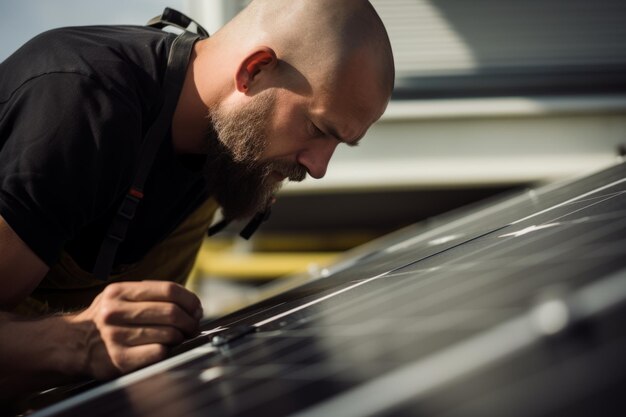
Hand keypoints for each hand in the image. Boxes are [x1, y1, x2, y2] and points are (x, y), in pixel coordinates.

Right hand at [69, 281, 202, 379]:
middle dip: (190, 321)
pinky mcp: (119, 359)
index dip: (189, 299)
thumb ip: (151, 296)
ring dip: (180, 337)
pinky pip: (158, 353)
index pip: (168, 290)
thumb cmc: (106, 320)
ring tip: (179, 338)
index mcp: (119, 292)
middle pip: (171, 312)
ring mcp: (116, 336)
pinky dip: (168, 350)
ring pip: (168, 333)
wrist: (72, 345)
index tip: (196, 308)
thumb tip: (192, 305)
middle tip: (192, 326)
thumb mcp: (120, 297)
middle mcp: (115, 312)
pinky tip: (164, 349)